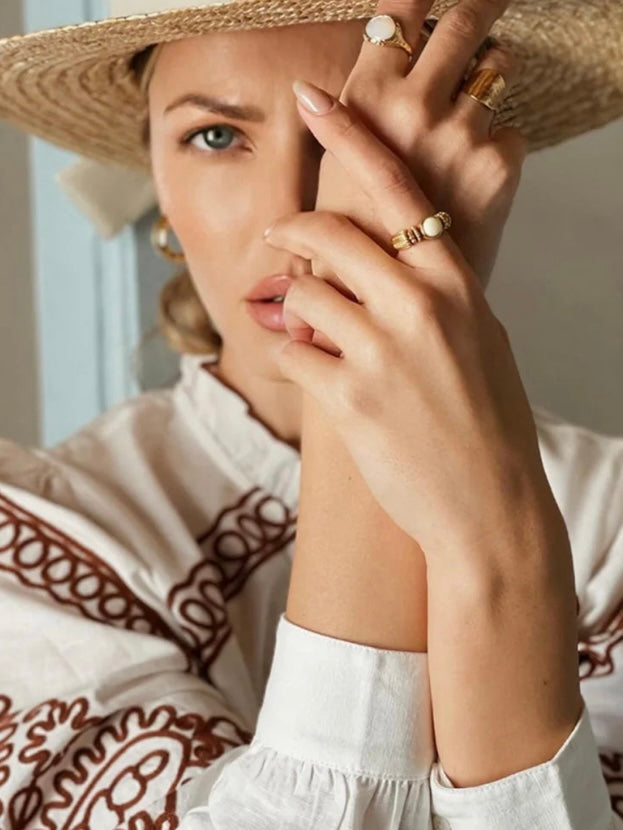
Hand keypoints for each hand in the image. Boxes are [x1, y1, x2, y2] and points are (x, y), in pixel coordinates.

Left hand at [264, 92, 563, 564]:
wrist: (490, 507)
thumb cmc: (488, 422)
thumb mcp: (481, 336)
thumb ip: (436, 291)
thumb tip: (384, 261)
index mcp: (456, 281)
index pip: (397, 188)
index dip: (351, 137)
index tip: (314, 101)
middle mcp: (419, 304)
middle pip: (331, 232)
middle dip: (292, 230)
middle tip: (276, 236)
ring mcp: (382, 351)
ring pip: (301, 293)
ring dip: (292, 309)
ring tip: (308, 333)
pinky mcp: (350, 398)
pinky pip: (290, 353)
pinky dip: (290, 357)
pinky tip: (311, 371)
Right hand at [310, 0, 524, 333]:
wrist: (389, 307)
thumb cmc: (352, 245)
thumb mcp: (329, 177)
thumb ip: (344, 124)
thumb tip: (308, 92)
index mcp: (364, 101)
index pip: (396, 11)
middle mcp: (414, 107)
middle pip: (462, 21)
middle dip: (477, 9)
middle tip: (484, 5)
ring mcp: (461, 133)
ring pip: (494, 69)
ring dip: (484, 81)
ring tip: (461, 117)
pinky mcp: (499, 164)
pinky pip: (508, 128)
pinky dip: (494, 144)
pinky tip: (467, 179)